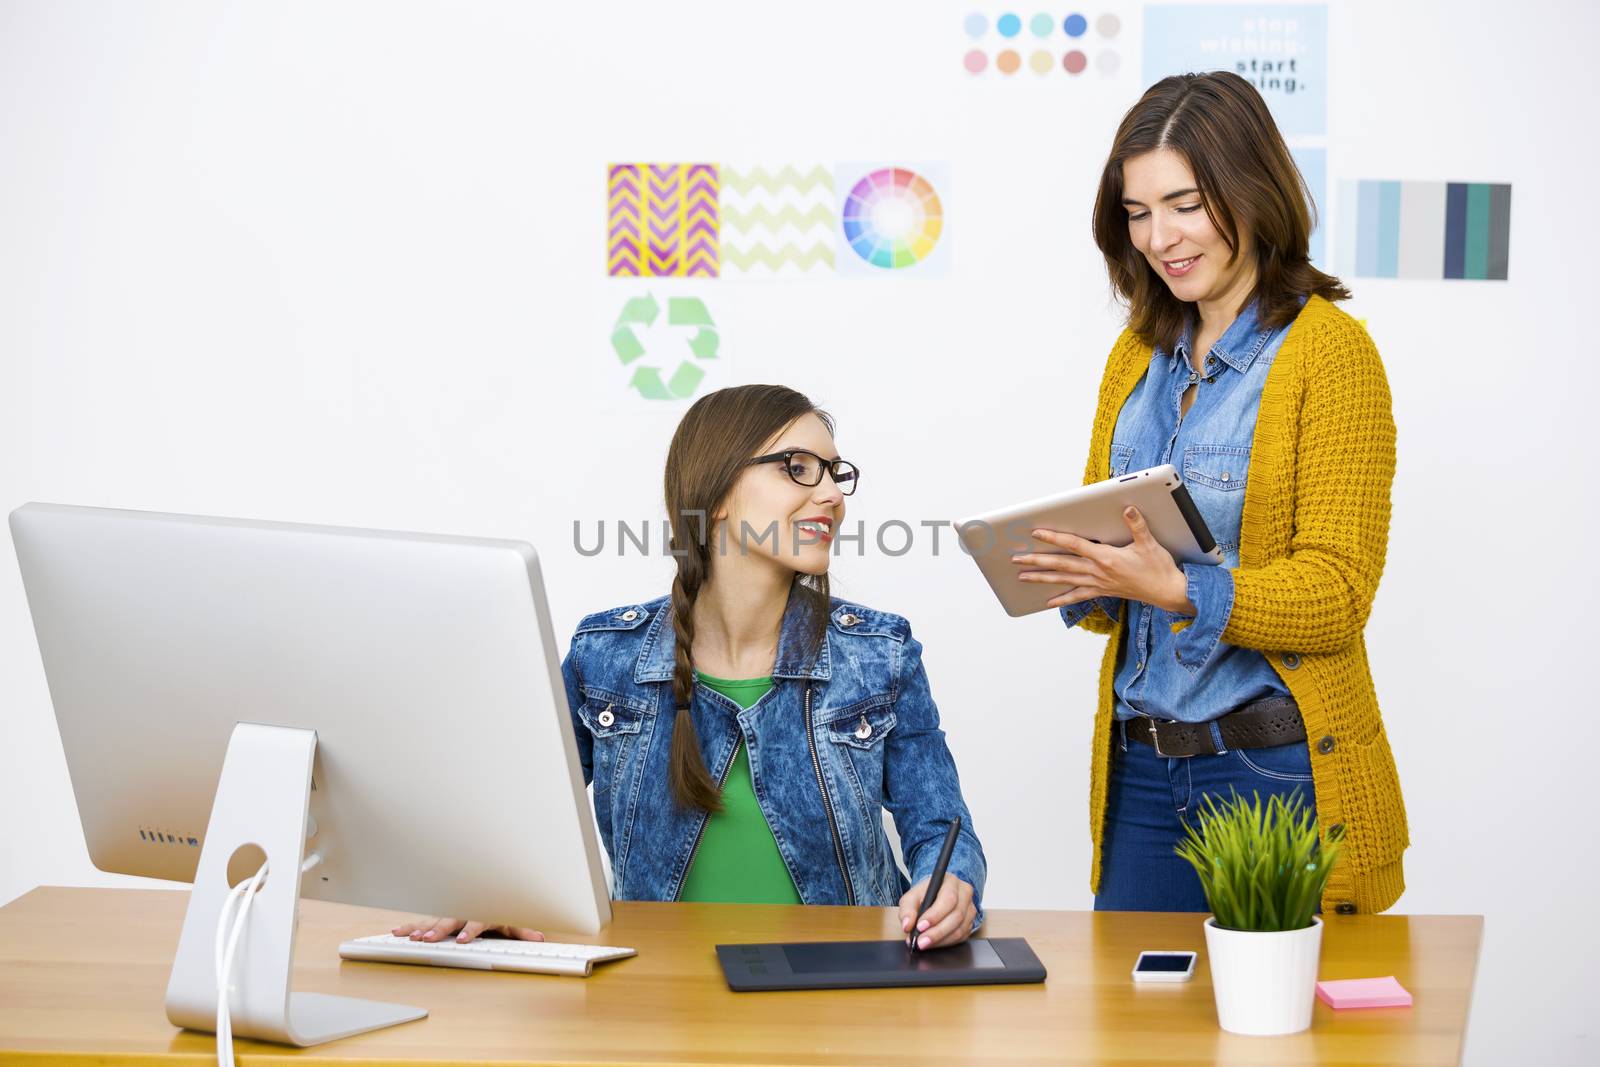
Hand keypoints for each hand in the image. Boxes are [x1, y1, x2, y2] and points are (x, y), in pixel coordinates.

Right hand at [390, 916, 544, 943]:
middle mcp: (463, 911)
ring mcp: (450, 914)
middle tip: (428, 938)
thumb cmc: (499, 906)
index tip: (463, 939)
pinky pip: (423, 921)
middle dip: (439, 930)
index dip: (470, 931)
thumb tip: (539, 937)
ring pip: (434, 920)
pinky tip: (396, 932)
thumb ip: (523, 929)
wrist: (488, 885)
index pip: (476, 922)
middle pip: (450, 921)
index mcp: (482, 912)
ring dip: (421, 928)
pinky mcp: (440, 917)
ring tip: (410, 936)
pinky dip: (411, 926)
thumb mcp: (513, 919)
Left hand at [898, 876, 976, 949]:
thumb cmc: (925, 895)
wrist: (935, 896)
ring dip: (940, 940)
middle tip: (921, 941)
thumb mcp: (911, 897)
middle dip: (936, 932)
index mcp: (951, 882)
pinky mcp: (970, 923)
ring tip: (924, 944)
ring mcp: (970, 909)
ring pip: (960, 929)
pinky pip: (961, 936)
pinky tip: (934, 943)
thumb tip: (907, 925)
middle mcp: (965, 893)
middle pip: (956, 915)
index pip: (948, 899)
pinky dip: (946, 942)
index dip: (935, 915)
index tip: (920, 926)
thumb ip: (907, 909)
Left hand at [1012, 506, 1193, 613]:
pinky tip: (1047, 602)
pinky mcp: (1102, 591)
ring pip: (1064, 580)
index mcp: (1106, 557)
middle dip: (1037, 560)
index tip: (1036, 533)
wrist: (1167, 592)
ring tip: (1022, 576)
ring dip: (1041, 578)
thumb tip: (1127, 508)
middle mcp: (1097, 571)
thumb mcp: (1149, 543)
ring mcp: (1098, 583)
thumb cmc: (1158, 568)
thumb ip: (1136, 525)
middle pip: (1061, 564)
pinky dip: (1061, 599)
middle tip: (1016, 558)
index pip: (1074, 545)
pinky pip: (1077, 596)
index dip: (1054, 538)